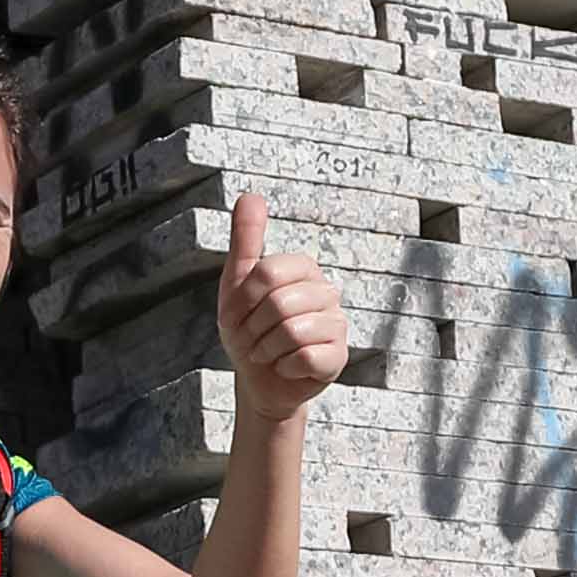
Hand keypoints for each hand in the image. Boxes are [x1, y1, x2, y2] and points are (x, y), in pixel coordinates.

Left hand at [217, 187, 347, 426]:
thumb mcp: (237, 285)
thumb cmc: (248, 330)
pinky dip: (284, 367)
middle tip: (253, 340)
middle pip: (279, 304)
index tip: (239, 316)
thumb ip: (246, 240)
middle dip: (253, 330)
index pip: (267, 273)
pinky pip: (305, 357)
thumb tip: (250, 195)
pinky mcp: (339, 356)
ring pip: (292, 332)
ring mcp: (337, 324)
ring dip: (266, 350)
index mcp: (303, 269)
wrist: (258, 380)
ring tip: (268, 353)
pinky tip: (287, 366)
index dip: (243, 301)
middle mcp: (326, 291)